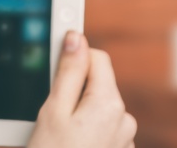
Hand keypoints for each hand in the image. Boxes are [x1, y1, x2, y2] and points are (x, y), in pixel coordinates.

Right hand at [27, 32, 137, 147]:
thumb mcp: (55, 110)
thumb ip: (68, 72)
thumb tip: (76, 39)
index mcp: (109, 103)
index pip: (97, 58)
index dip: (73, 60)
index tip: (54, 68)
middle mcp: (124, 119)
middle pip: (98, 85)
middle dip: (75, 93)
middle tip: (52, 115)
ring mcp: (125, 138)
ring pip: (98, 109)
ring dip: (81, 114)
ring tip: (61, 135)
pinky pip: (103, 130)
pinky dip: (88, 132)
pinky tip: (72, 144)